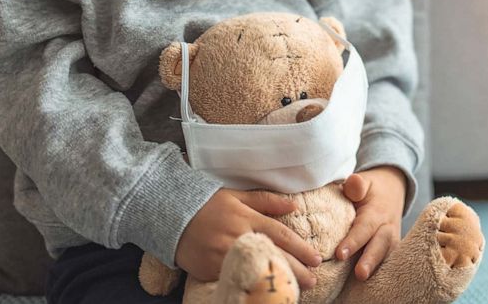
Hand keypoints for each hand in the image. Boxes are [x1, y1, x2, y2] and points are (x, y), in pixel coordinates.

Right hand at [175, 189, 320, 288]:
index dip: (301, 249)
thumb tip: (294, 206)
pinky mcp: (210, 268)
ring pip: (256, 270)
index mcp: (246, 217)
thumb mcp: (237, 196)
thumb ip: (266, 200)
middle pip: (273, 256)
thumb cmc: (207, 203)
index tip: (316, 259)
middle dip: (296, 270)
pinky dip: (250, 286)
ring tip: (293, 290)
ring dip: (276, 281)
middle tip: (312, 280)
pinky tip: (263, 292)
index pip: (281, 235)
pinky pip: (234, 278)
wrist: (170, 213)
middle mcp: (237, 236)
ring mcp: (223, 254)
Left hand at [335, 167, 406, 279]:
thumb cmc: (371, 188)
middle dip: (370, 260)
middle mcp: (387, 228)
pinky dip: (381, 273)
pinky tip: (368, 288)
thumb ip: (357, 184)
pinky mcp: (391, 249)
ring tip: (363, 280)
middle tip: (359, 274)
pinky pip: (388, 261)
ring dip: (376, 268)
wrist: (393, 190)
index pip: (364, 228)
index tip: (339, 254)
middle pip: (379, 245)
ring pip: (386, 256)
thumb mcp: (365, 181)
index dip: (353, 241)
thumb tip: (352, 183)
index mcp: (377, 212)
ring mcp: (391, 240)